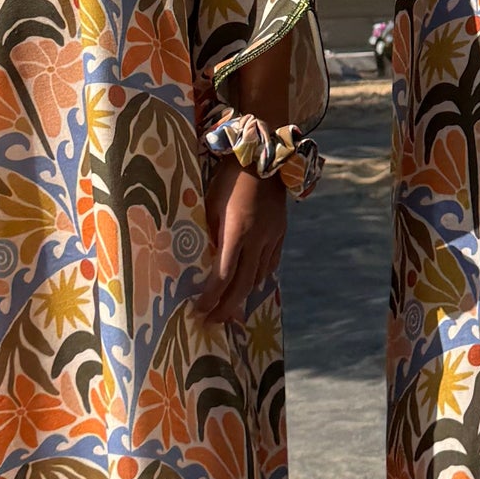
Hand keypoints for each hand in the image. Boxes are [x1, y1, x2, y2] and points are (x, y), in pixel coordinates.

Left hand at [196, 160, 286, 323]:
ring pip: (259, 277)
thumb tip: (202, 260)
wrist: (262, 156)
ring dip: (242, 297)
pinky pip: (270, 264)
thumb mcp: (211, 204)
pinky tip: (249, 286)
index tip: (199, 310)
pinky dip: (258, 279)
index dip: (211, 296)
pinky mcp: (280, 232)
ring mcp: (272, 236)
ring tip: (228, 310)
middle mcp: (258, 238)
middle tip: (212, 321)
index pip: (224, 274)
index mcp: (237, 230)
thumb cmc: (228, 178)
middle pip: (244, 284)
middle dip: (227, 306)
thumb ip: (210, 233)